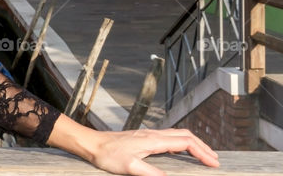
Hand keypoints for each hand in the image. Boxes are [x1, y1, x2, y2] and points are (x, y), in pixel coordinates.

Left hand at [48, 114, 218, 174]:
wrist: (92, 143)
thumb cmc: (108, 155)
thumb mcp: (130, 168)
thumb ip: (151, 174)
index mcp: (154, 140)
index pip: (186, 143)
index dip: (202, 152)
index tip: (214, 163)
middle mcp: (153, 134)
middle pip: (185, 135)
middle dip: (202, 147)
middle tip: (215, 160)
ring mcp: (148, 135)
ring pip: (178, 135)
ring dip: (193, 144)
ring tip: (204, 156)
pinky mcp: (143, 138)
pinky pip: (169, 137)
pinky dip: (182, 143)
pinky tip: (181, 152)